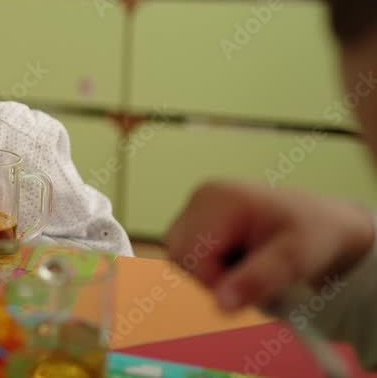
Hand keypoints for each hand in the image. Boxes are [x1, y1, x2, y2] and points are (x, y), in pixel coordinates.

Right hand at [164, 180, 373, 312]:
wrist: (323, 224)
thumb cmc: (314, 235)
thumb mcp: (296, 259)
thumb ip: (258, 280)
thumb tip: (221, 304)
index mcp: (219, 199)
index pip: (190, 255)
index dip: (215, 281)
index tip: (251, 287)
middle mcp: (201, 197)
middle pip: (179, 255)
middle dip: (212, 276)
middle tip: (251, 275)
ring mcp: (196, 205)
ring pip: (180, 256)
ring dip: (210, 272)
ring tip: (247, 264)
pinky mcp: (196, 217)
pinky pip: (187, 253)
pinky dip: (209, 265)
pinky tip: (237, 258)